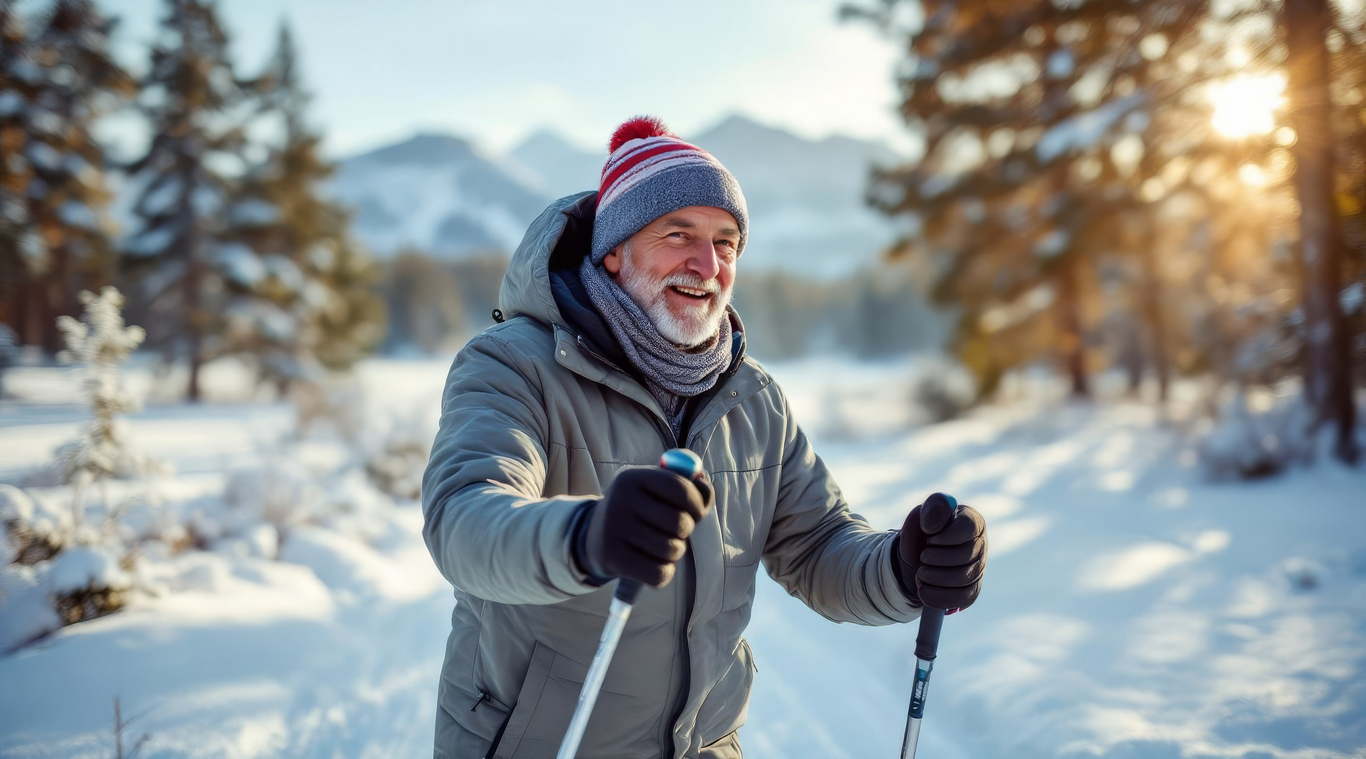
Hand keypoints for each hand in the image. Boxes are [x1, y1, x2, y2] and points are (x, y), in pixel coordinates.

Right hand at [577, 468, 713, 587]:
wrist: (595, 538)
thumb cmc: (640, 512)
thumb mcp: (656, 491)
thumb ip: (688, 487)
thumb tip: (706, 490)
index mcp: (632, 478)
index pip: (680, 487)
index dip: (697, 503)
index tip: (696, 512)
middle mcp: (620, 500)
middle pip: (680, 522)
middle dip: (686, 531)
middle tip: (677, 531)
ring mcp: (613, 529)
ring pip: (672, 550)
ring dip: (675, 552)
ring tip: (661, 546)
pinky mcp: (611, 558)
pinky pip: (659, 574)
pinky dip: (664, 573)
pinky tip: (654, 565)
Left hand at [894, 493, 986, 609]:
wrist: (914, 560)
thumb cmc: (922, 533)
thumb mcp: (922, 514)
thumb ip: (932, 509)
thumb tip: (933, 525)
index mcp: (972, 521)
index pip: (969, 527)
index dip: (946, 536)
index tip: (929, 539)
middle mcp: (980, 545)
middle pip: (967, 556)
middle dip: (938, 559)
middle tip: (922, 557)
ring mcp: (978, 569)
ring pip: (964, 579)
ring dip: (935, 578)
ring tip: (921, 573)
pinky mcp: (972, 590)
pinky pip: (962, 598)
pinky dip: (938, 596)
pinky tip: (923, 590)